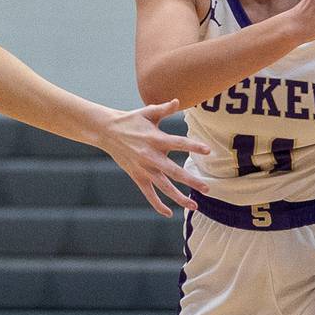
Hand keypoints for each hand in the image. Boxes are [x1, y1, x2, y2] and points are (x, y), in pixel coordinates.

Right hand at [95, 101, 209, 216]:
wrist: (107, 131)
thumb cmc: (131, 120)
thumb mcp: (147, 112)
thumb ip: (164, 109)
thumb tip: (177, 101)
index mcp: (155, 138)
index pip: (178, 143)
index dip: (193, 147)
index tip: (208, 151)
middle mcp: (150, 156)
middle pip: (174, 171)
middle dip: (191, 180)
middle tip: (207, 188)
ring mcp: (143, 168)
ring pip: (163, 187)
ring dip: (178, 197)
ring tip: (194, 205)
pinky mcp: (137, 176)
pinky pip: (148, 194)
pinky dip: (157, 204)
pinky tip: (169, 213)